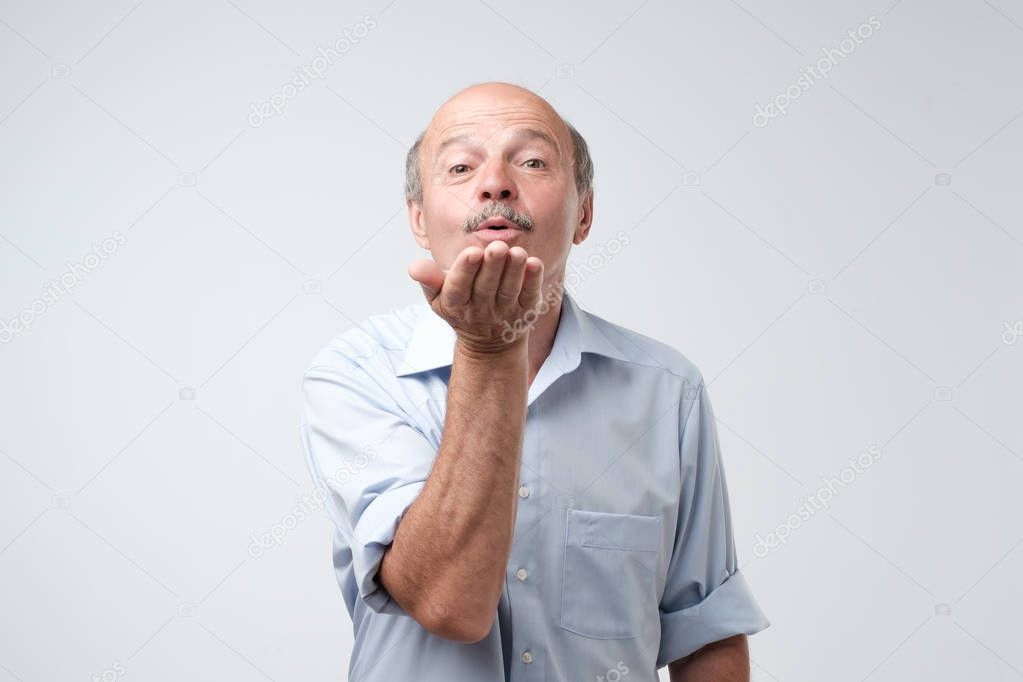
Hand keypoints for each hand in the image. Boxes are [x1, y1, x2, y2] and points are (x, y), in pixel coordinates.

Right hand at [408, 242, 543, 352]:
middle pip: (486, 287)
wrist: (488, 342)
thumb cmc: (461, 307)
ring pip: (509, 290)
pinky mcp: (526, 311)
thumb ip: (428, 280)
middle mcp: (481, 310)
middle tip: (498, 247)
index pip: (458, 287)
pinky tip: (535, 264)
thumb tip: (414, 266)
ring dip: (514, 271)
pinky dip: (534, 281)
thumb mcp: (438, 298)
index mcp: (455, 304)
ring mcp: (505, 311)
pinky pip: (530, 295)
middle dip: (492, 266)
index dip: (465, 271)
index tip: (471, 253)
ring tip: (518, 253)